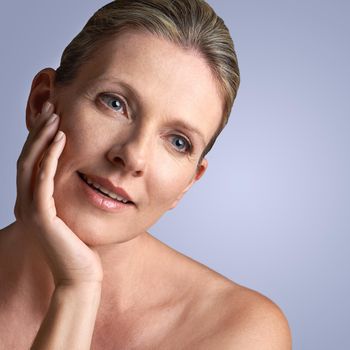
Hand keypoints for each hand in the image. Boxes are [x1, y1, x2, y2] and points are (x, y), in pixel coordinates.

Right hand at [14, 101, 102, 285]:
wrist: (80, 275)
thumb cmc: (82, 246)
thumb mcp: (75, 215)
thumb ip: (71, 196)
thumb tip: (84, 176)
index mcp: (35, 201)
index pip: (34, 162)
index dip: (41, 137)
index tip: (55, 115)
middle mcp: (28, 202)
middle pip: (28, 157)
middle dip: (39, 130)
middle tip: (52, 106)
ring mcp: (31, 209)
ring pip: (31, 164)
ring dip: (42, 138)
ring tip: (55, 116)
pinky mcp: (41, 217)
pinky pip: (43, 180)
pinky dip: (50, 157)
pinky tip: (61, 139)